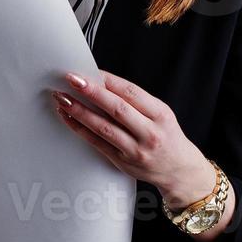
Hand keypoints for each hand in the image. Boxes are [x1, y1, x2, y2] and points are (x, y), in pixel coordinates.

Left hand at [51, 70, 216, 208]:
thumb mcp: (161, 114)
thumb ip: (136, 101)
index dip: (108, 80)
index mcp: (160, 115)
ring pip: (103, 127)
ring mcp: (135, 150)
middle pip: (116, 109)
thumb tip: (102, 82)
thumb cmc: (167, 137)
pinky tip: (68, 118)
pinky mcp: (122, 162)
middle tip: (72, 79)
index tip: (90, 70)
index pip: (131, 93)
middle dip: (91, 92)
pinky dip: (80, 129)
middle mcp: (149, 133)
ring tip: (63, 98)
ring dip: (80, 111)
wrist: (179, 171)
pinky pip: (96, 143)